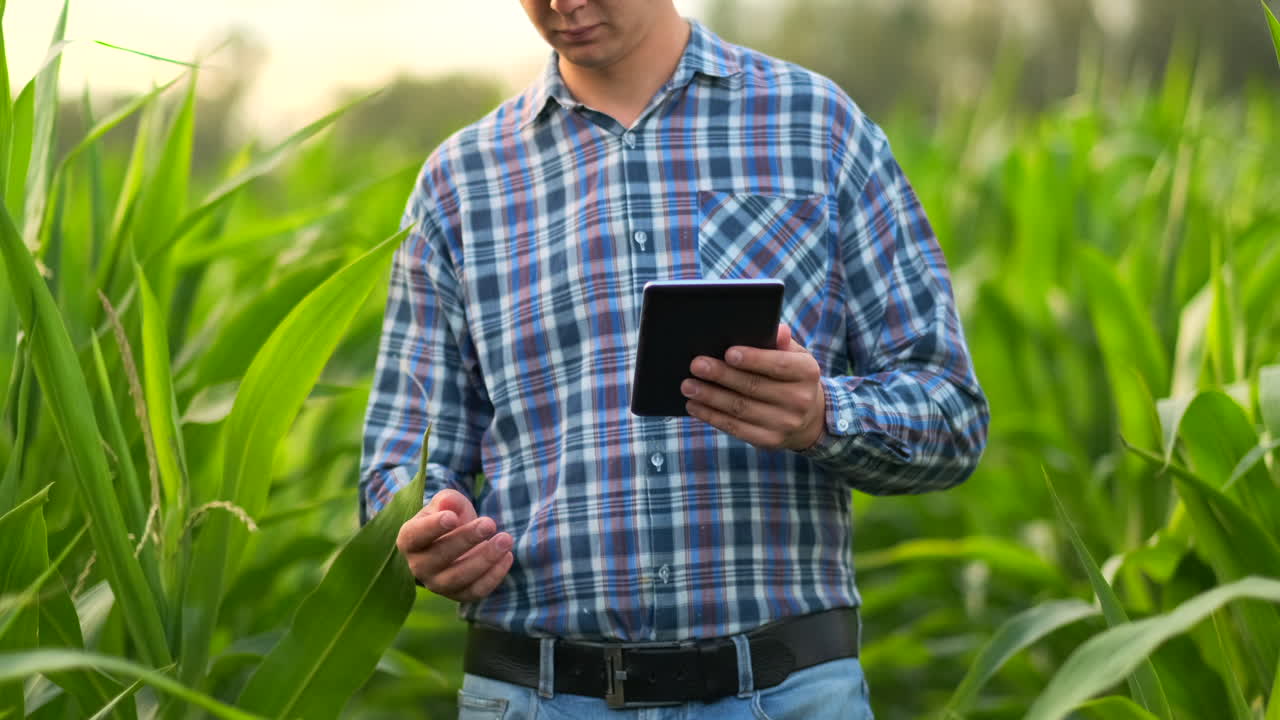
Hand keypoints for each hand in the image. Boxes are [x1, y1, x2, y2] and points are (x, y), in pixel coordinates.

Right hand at [396, 489, 513, 601]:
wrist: (457, 540)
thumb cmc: (449, 517)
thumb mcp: (447, 503)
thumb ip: (448, 500)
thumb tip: (449, 504)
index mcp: (409, 540)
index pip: (415, 536)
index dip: (432, 528)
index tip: (452, 517)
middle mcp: (419, 566)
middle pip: (439, 557)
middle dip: (466, 539)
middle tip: (489, 523)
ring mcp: (437, 584)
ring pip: (459, 577)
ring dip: (485, 559)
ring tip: (505, 539)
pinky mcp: (458, 595)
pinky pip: (476, 591)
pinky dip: (494, 576)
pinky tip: (507, 556)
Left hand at [682, 324, 826, 450]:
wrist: (809, 418)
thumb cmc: (791, 376)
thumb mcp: (794, 355)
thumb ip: (782, 342)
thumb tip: (777, 330)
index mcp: (807, 372)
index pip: (778, 364)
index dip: (753, 359)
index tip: (728, 352)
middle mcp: (800, 400)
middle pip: (754, 386)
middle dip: (721, 376)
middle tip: (696, 365)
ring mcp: (785, 424)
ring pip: (740, 409)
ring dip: (710, 397)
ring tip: (688, 386)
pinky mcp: (769, 441)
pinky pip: (736, 428)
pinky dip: (712, 417)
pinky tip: (695, 406)